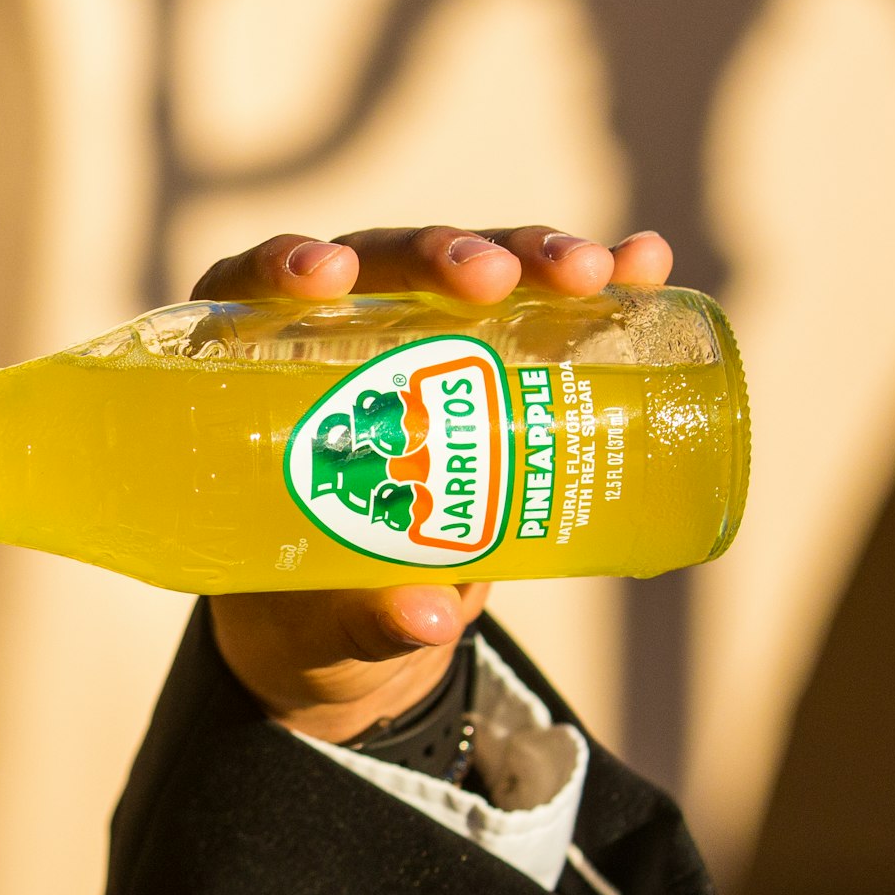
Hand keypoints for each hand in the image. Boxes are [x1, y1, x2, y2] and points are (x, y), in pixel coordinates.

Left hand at [195, 224, 671, 744]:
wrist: (367, 637)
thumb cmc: (305, 621)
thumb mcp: (321, 630)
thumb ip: (362, 623)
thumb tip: (429, 618)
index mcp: (252, 382)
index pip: (250, 293)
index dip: (286, 266)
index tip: (329, 277)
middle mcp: (334, 340)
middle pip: (378, 267)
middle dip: (439, 257)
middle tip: (489, 281)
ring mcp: (420, 346)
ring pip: (470, 276)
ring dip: (530, 257)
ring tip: (588, 274)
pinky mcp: (495, 370)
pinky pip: (545, 313)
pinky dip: (599, 284)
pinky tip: (645, 266)